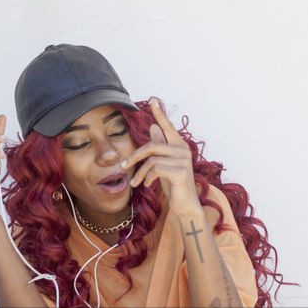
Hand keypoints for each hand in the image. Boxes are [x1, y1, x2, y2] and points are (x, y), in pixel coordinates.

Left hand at [122, 100, 200, 215]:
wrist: (184, 206)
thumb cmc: (174, 185)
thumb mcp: (163, 164)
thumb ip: (159, 147)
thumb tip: (152, 127)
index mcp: (179, 146)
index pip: (168, 127)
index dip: (160, 115)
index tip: (153, 101)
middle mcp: (183, 150)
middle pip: (151, 146)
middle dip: (134, 157)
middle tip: (123, 166)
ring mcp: (183, 161)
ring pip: (151, 160)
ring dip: (139, 172)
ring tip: (135, 183)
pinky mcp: (180, 172)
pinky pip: (156, 170)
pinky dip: (147, 178)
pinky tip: (148, 186)